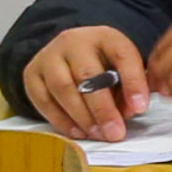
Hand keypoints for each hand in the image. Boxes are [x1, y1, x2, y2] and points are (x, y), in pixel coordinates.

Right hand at [24, 24, 149, 137]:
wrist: (70, 53)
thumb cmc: (105, 65)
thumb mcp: (125, 68)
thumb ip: (133, 87)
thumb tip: (132, 110)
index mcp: (106, 37)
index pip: (122, 55)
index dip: (133, 82)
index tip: (140, 108)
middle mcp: (74, 42)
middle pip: (87, 75)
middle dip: (103, 109)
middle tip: (115, 133)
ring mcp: (49, 56)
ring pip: (62, 88)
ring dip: (81, 116)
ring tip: (97, 135)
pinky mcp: (32, 73)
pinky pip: (43, 99)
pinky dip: (61, 120)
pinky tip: (78, 132)